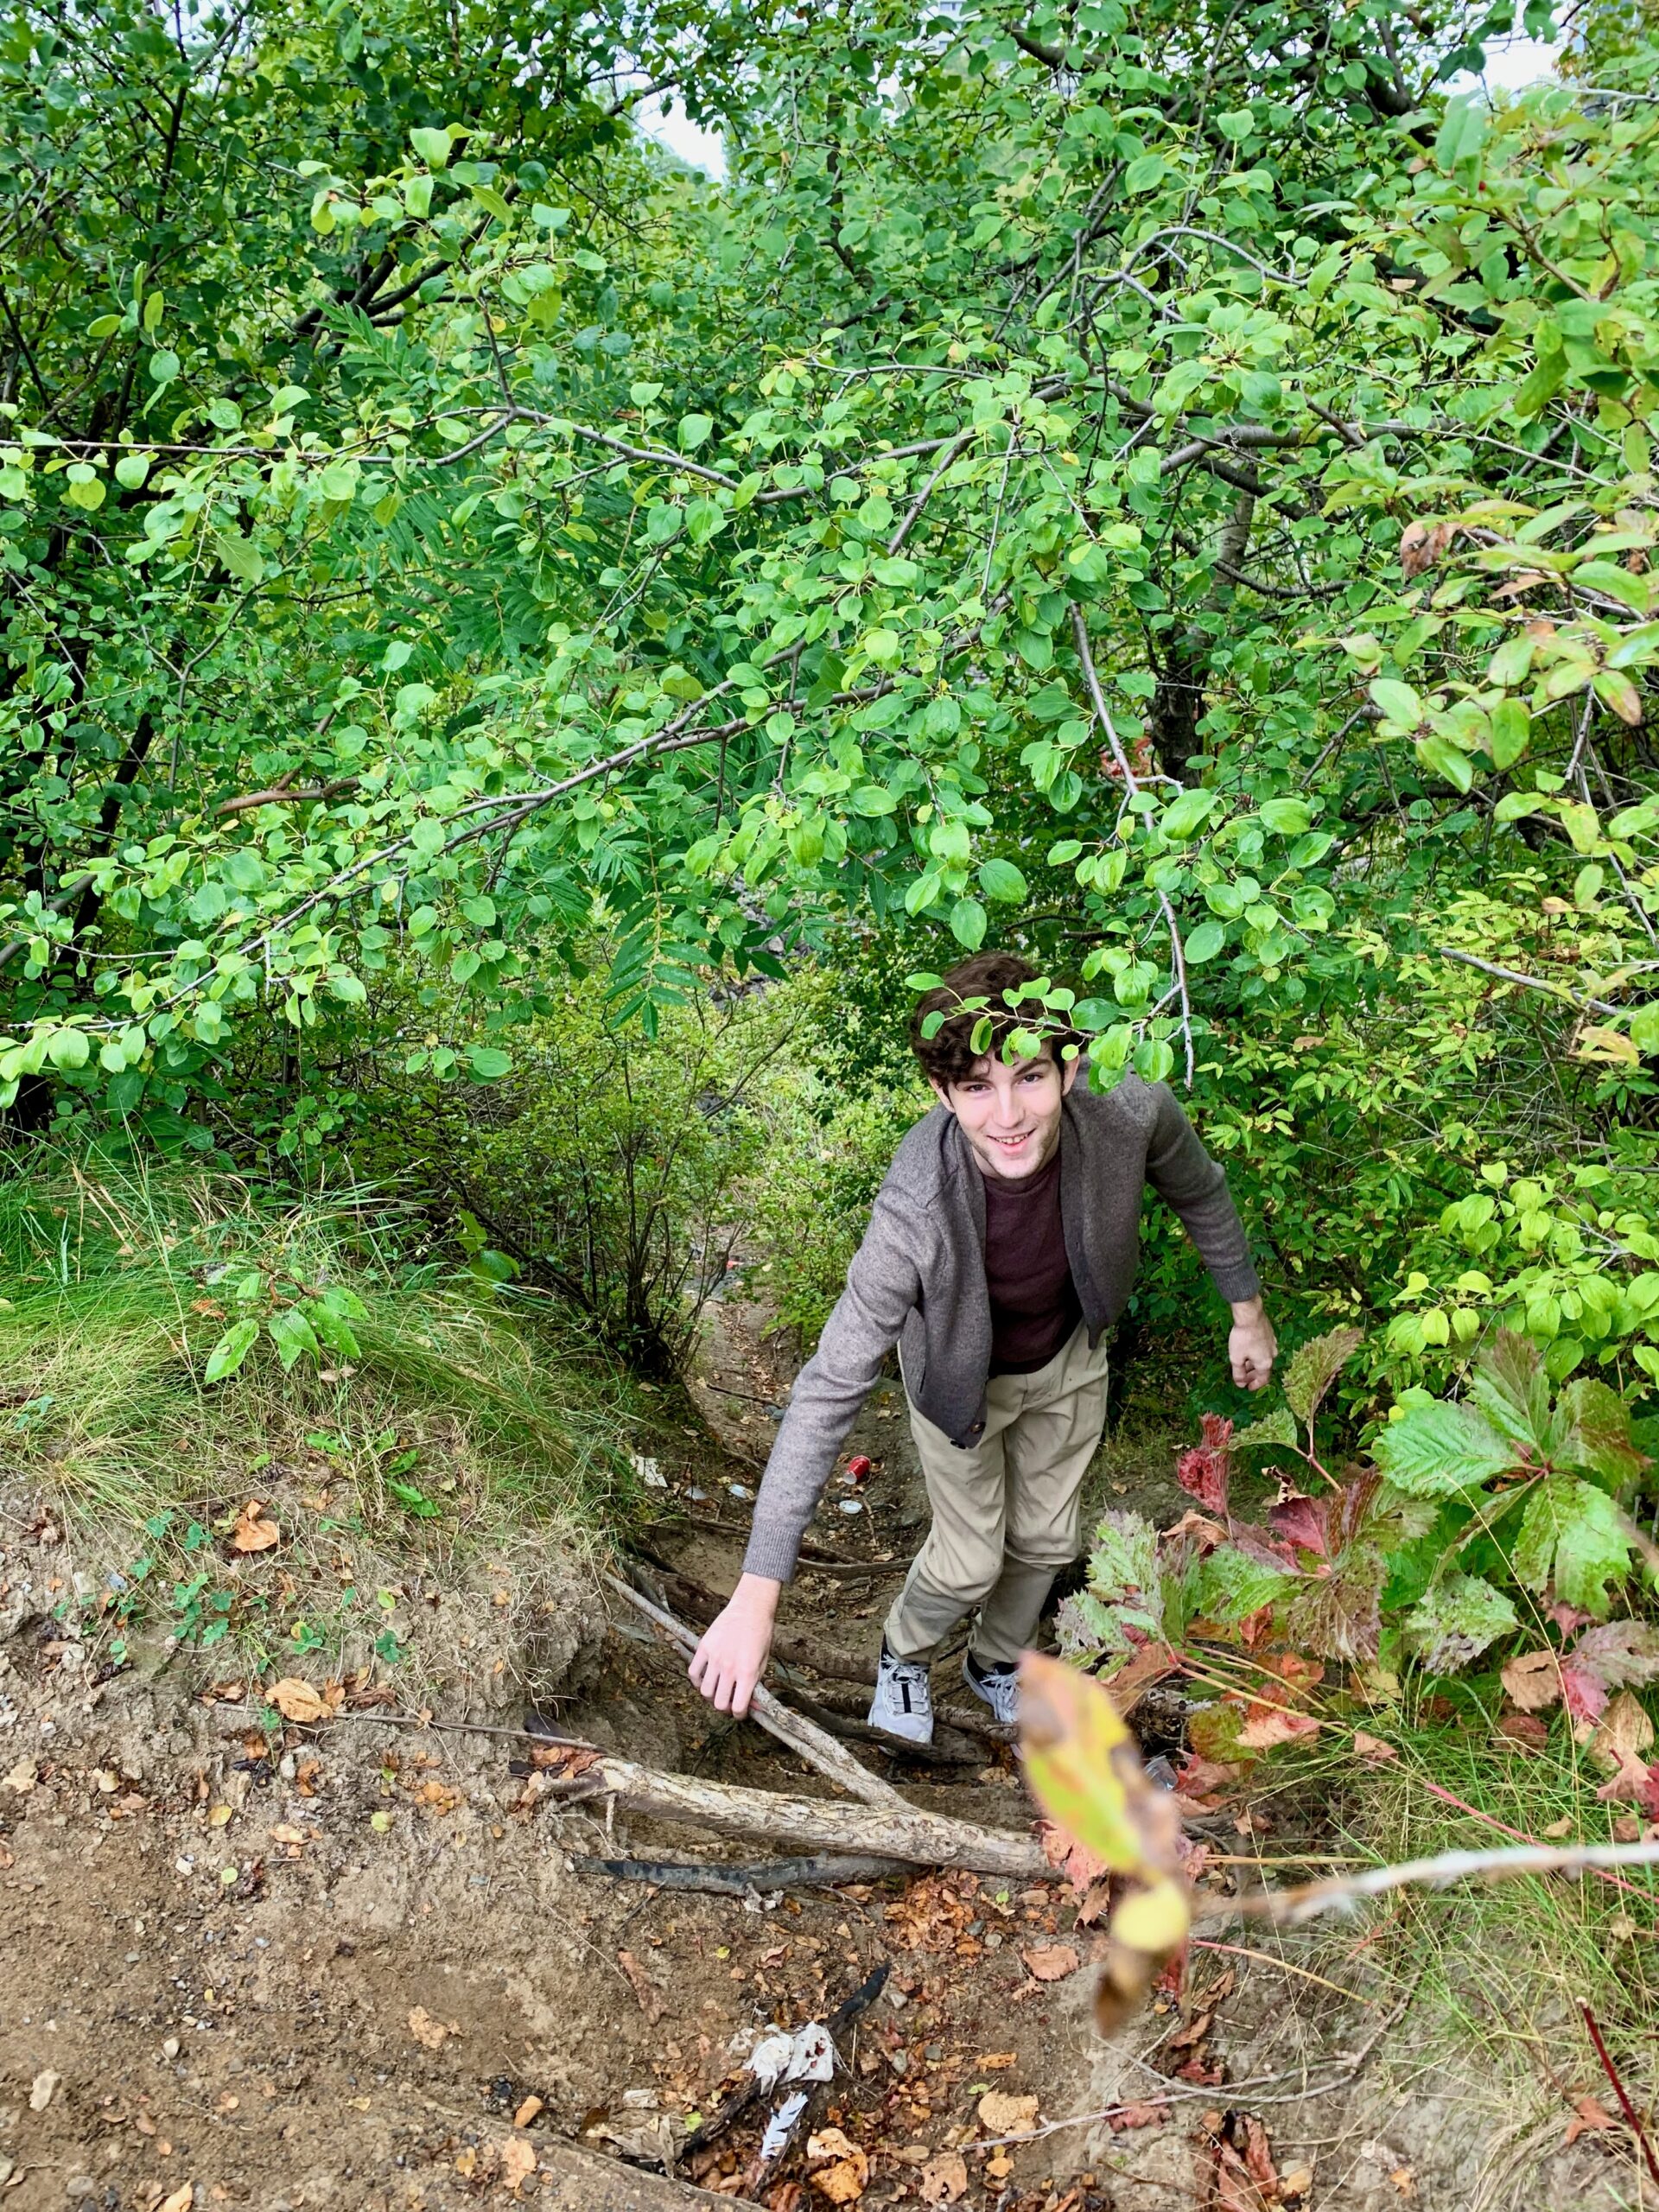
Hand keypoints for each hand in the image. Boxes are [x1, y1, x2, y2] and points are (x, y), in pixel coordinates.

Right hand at [688, 1574, 780, 1716]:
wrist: (750, 1609)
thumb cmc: (761, 1635)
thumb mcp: (764, 1663)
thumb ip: (756, 1686)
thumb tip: (752, 1706)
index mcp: (747, 1673)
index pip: (738, 1707)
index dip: (740, 1715)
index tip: (740, 1712)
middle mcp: (730, 1668)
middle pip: (719, 1704)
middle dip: (725, 1707)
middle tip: (729, 1701)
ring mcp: (715, 1658)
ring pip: (704, 1691)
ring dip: (711, 1695)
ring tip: (717, 1689)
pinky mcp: (704, 1647)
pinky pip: (693, 1672)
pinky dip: (697, 1680)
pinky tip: (705, 1678)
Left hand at [1229, 1298, 1276, 1391]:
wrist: (1250, 1315)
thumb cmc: (1242, 1337)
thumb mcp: (1236, 1359)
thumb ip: (1238, 1373)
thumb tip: (1240, 1384)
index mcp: (1265, 1363)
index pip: (1263, 1380)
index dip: (1255, 1385)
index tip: (1247, 1387)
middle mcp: (1272, 1355)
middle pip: (1263, 1369)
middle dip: (1252, 1375)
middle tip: (1243, 1377)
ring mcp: (1273, 1344)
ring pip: (1264, 1358)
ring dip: (1254, 1364)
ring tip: (1244, 1364)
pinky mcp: (1270, 1335)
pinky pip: (1264, 1349)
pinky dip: (1257, 1353)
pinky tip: (1249, 1350)